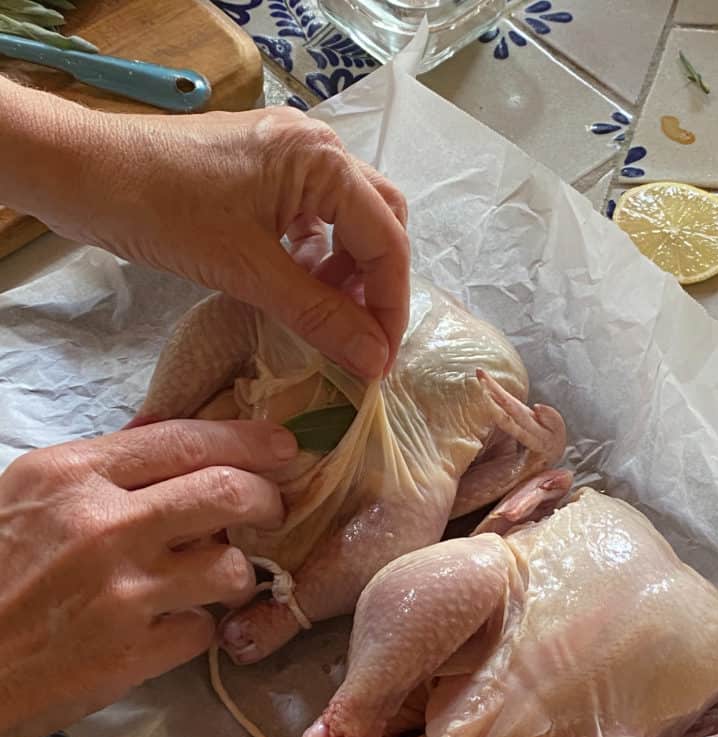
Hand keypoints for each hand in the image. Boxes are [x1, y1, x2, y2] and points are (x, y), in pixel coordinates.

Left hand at [0, 79, 409, 377]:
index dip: (390, 306)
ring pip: (347, 219)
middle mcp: (317, 148)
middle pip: (379, 221)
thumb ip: (319, 315)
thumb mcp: (248, 270)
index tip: (380, 361)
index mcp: (323, 161)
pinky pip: (311, 216)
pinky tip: (298, 287)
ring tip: (327, 316)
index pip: (387, 240)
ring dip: (347, 270)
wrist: (81, 171)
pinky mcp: (261, 171)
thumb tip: (375, 361)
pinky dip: (316, 256)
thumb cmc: (163, 211)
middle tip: (359, 337)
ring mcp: (288, 155)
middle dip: (376, 283)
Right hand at [0, 419, 296, 736]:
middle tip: (272, 510)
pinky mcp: (131, 654)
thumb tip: (173, 441)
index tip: (282, 448)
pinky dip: (197, 627)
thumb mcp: (30, 494)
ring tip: (210, 579)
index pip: (186, 440)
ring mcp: (122, 592)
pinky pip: (204, 630)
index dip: (248, 440)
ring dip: (233, 573)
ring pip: (230, 566)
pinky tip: (171, 625)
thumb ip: (103, 470)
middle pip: (228, 493)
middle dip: (267, 499)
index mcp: (74, 474)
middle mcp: (104, 525)